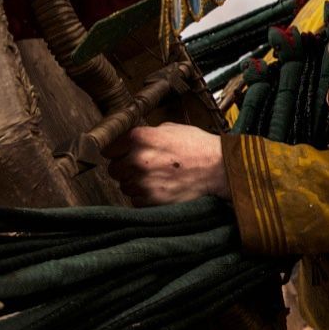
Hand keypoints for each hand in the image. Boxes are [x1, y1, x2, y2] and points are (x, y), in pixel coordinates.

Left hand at [106, 123, 227, 205]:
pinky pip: (136, 200)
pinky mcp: (151, 200)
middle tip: (143, 167)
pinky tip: (160, 188)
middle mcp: (138, 159)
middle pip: (113, 169)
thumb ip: (147, 134)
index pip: (109, 148)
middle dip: (125, 168)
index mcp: (140, 138)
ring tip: (156, 178)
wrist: (219, 169)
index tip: (122, 154)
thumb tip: (131, 140)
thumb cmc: (199, 147)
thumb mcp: (171, 129)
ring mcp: (143, 181)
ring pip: (124, 186)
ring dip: (135, 184)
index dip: (117, 151)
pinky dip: (145, 197)